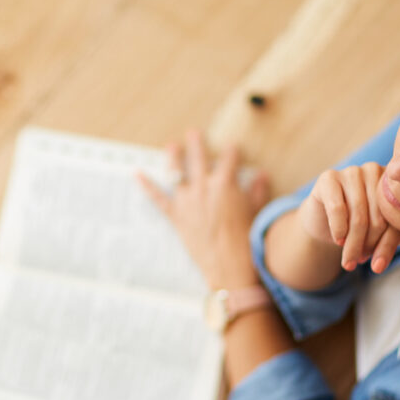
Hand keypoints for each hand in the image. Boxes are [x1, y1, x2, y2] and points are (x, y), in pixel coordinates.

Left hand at [136, 130, 270, 289]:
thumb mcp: (256, 212)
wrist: (230, 266)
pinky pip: (158, 199)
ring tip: (171, 147)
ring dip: (173, 157)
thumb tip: (262, 176)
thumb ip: (257, 191)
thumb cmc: (247, 240)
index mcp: (226, 183)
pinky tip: (137, 174)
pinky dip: (146, 186)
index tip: (232, 148)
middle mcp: (204, 187)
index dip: (231, 152)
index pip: (229, 159)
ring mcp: (188, 201)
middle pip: (199, 158)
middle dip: (196, 144)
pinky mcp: (177, 217)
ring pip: (177, 172)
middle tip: (194, 134)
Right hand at [300, 163, 399, 273]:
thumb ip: (387, 242)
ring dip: (352, 243)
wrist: (324, 218)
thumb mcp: (377, 236)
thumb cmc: (357, 227)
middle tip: (358, 263)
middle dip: (367, 246)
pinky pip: (337, 208)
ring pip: (358, 215)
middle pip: (377, 217)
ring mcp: (352, 171)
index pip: (396, 219)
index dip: (387, 246)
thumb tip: (379, 266)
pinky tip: (337, 241)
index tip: (378, 267)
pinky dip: (338, 229)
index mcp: (395, 183)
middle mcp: (376, 171)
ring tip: (348, 260)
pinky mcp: (329, 177)